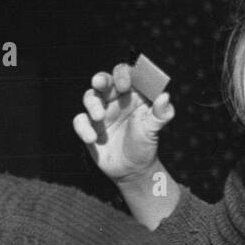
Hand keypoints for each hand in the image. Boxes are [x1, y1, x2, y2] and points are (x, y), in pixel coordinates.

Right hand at [72, 64, 175, 183]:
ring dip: (92, 104)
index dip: (124, 74)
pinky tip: (92, 138)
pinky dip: (83, 127)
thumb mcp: (154, 128)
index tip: (125, 84)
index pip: (127, 75)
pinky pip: (80, 121)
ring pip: (90, 97)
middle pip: (105, 81)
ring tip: (99, 116)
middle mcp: (115, 99)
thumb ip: (161, 112)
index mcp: (132, 94)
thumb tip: (164, 96)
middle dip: (101, 79)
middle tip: (100, 82)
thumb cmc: (145, 144)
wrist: (132, 170)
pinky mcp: (89, 126)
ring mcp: (100, 112)